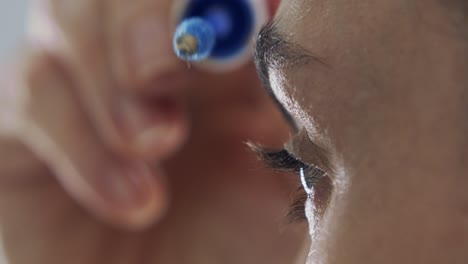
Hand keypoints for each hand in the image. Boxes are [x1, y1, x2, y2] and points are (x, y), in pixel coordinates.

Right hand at [0, 0, 305, 262]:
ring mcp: (85, 83)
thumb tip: (277, 23)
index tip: (243, 20)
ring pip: (64, 17)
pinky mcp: (27, 127)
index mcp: (217, 56)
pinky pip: (29, 96)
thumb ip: (291, 103)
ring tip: (155, 145)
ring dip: (108, 81)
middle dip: (142, 15)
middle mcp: (147, 56)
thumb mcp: (287, 175)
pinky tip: (132, 201)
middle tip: (162, 69)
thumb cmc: (242, 243)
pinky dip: (78, 141)